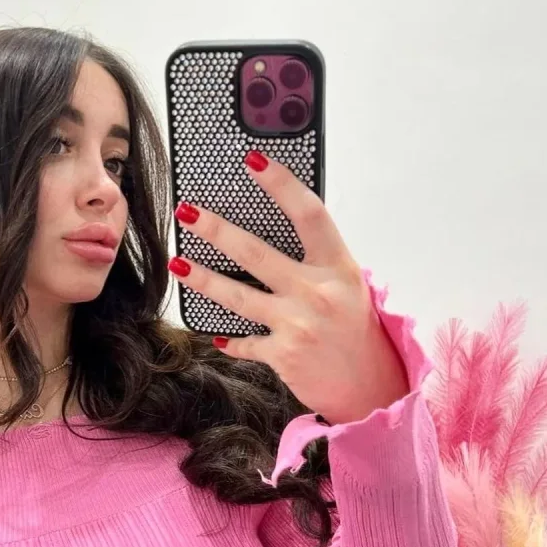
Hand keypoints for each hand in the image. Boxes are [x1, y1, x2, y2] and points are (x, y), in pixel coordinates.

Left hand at [170, 151, 408, 424]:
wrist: (369, 387)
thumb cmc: (354, 329)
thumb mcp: (347, 285)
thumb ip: (316, 259)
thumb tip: (273, 226)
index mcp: (340, 267)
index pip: (308, 214)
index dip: (280, 184)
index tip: (252, 160)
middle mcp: (318, 292)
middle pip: (256, 253)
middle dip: (216, 230)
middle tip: (187, 211)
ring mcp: (298, 324)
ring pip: (237, 296)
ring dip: (202, 278)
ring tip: (177, 262)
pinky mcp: (282, 354)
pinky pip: (243, 341)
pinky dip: (229, 338)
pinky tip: (213, 332)